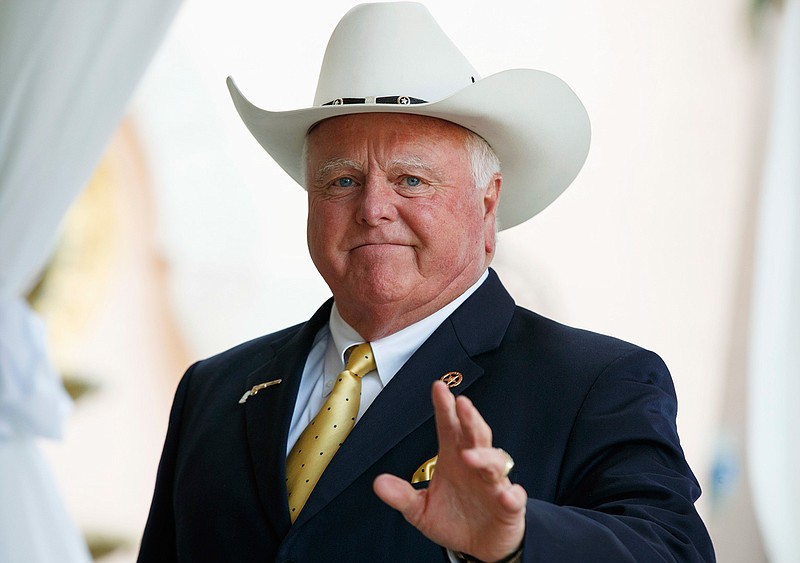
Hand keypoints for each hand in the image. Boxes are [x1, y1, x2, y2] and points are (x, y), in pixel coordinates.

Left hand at [373, 381, 526, 560]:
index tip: (438, 387)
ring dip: (484, 456)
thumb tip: (378, 483)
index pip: (449, 428)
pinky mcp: (508, 506)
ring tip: (470, 456)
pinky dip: (511, 495)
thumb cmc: (454, 520)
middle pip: (475, 435)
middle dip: (469, 419)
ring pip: (494, 462)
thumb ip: (402, 495)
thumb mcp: (421, 509)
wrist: (480, 547)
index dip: (445, 408)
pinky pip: (513, 497)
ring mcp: (493, 484)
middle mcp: (475, 466)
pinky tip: (505, 494)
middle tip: (462, 404)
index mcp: (453, 459)